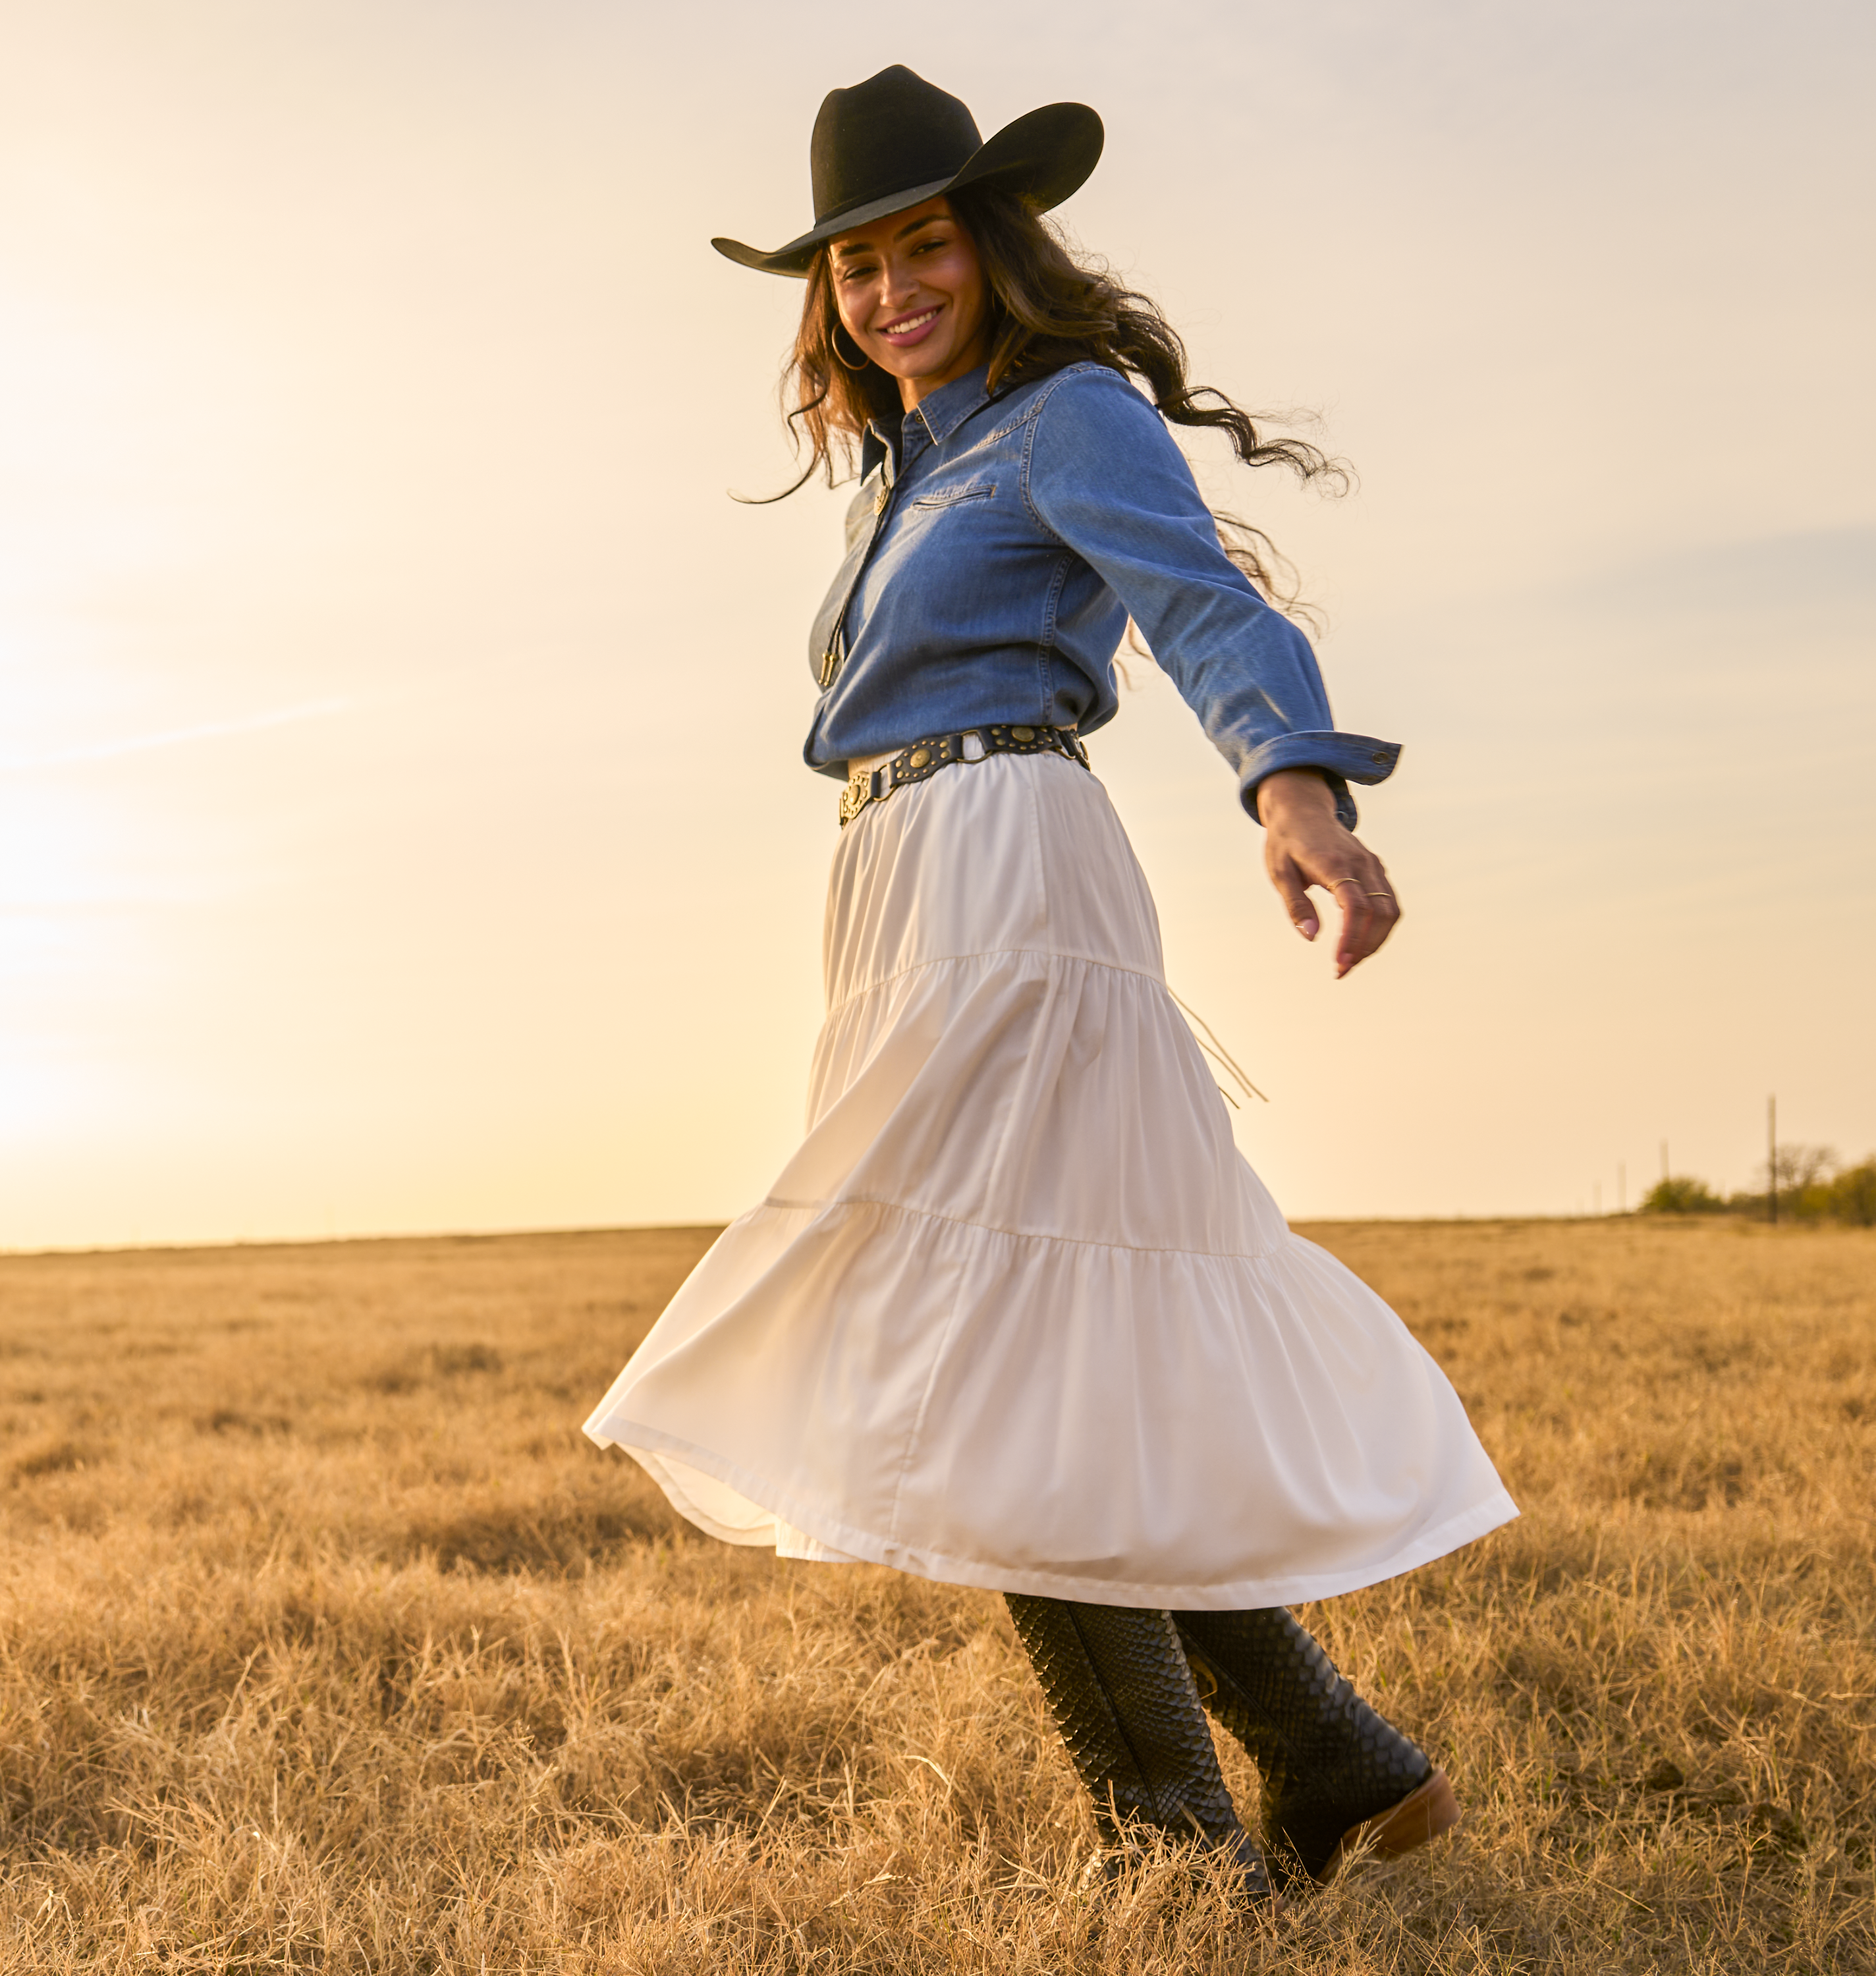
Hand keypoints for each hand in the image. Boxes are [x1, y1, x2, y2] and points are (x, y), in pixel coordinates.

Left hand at [1256, 769, 1400, 978]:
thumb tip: (1311, 936)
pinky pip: (1388, 903)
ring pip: (1390, 910)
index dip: (1351, 939)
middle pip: (1379, 913)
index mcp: (1334, 864)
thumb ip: (1296, 905)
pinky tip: (1361, 942)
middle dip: (1364, 947)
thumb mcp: (1279, 873)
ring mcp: (1372, 865)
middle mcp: (1360, 863)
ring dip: (1375, 941)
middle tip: (1341, 969)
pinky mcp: (1376, 869)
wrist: (1302, 809)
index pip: (1354, 907)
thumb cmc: (1286, 842)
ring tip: (1350, 960)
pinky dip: (1380, 927)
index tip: (1339, 964)